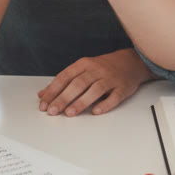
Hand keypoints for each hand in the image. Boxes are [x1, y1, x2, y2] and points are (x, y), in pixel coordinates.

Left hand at [37, 49, 154, 115]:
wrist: (131, 62)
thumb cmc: (103, 67)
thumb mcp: (82, 69)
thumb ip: (63, 81)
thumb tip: (43, 94)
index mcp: (84, 64)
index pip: (65, 77)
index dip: (53, 90)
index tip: (44, 103)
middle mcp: (96, 70)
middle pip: (78, 83)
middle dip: (63, 98)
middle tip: (53, 111)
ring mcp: (110, 79)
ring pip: (94, 90)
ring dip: (81, 102)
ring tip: (70, 113)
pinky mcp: (122, 88)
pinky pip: (113, 97)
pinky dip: (105, 105)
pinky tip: (95, 111)